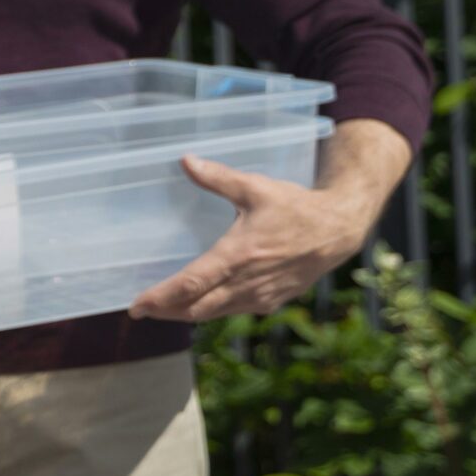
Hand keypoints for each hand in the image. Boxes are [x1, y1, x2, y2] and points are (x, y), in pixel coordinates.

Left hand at [129, 155, 380, 322]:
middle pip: (197, 308)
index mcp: (238, 255)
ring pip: (215, 314)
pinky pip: (234, 311)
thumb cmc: (296, 208)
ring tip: (163, 308)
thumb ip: (218, 177)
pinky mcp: (272, 301)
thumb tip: (185, 161)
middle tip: (141, 309)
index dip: (161, 298)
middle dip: (166, 311)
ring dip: (187, 313)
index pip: (191, 284)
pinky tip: (200, 302)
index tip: (137, 306)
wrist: (339, 230)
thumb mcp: (255, 187)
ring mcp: (261, 296)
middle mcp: (247, 282)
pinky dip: (212, 310)